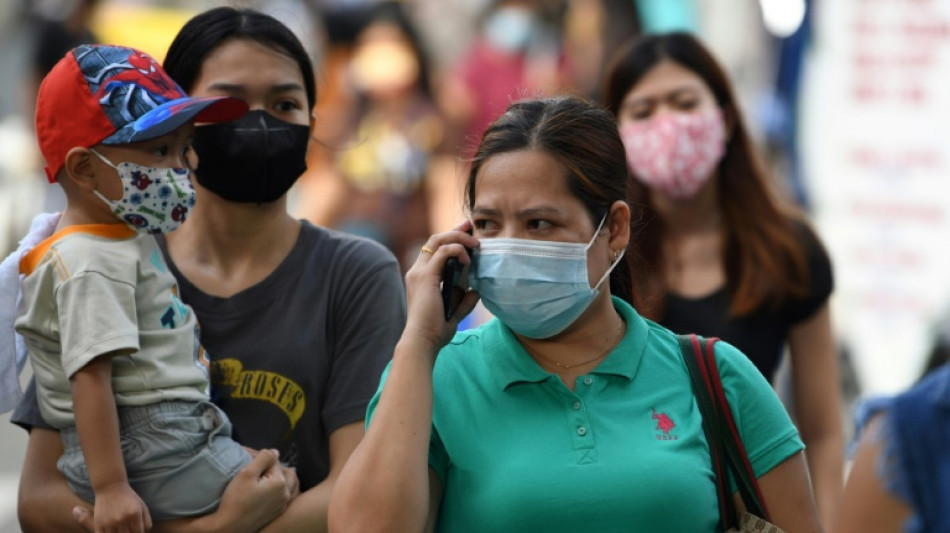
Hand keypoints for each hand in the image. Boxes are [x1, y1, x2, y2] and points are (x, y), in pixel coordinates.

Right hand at [92, 481, 151, 532]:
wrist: (110, 487)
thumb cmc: (128, 497)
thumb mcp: (141, 505)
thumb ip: (147, 520)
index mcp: (134, 513)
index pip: (138, 532)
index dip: (138, 532)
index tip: (135, 529)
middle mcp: (122, 519)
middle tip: (127, 528)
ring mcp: (109, 522)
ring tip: (120, 528)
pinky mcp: (99, 524)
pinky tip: (111, 530)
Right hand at [214, 449, 297, 531]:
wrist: (229, 527)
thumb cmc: (236, 500)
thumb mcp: (247, 474)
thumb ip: (263, 458)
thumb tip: (275, 452)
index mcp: (280, 482)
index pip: (274, 462)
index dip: (261, 458)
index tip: (248, 458)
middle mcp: (285, 494)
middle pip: (285, 472)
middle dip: (273, 466)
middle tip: (258, 467)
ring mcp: (282, 505)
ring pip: (290, 484)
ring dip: (282, 477)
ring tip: (268, 476)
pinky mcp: (277, 513)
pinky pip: (287, 496)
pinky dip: (283, 489)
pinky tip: (274, 489)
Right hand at [404, 221, 480, 350]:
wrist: (422, 341)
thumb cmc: (435, 331)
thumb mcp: (455, 314)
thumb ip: (464, 302)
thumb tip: (476, 291)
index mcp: (421, 278)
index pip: (434, 249)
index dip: (450, 238)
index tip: (467, 233)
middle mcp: (417, 271)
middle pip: (435, 239)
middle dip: (455, 230)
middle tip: (471, 226)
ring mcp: (419, 272)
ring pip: (438, 240)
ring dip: (458, 237)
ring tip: (475, 244)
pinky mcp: (426, 276)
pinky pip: (443, 252)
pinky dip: (457, 250)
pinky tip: (468, 260)